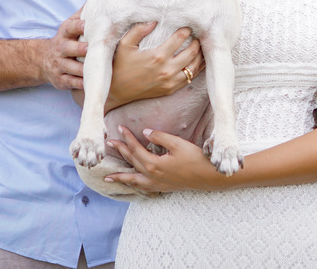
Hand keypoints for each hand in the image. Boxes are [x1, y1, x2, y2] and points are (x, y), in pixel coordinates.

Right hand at [39, 15, 88, 90]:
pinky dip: (79, 83)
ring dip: (81, 69)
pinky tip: (89, 83)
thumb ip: (83, 14)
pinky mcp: (60, 80)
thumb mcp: (70, 25)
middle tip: (91, 49)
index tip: (86, 24)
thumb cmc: (66, 40)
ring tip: (94, 70)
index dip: (78, 26)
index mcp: (64, 34)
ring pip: (70, 67)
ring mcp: (59, 65)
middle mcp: (59, 49)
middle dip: (79, 49)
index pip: (69, 28)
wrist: (43, 61)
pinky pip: (70, 82)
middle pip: (68, 48)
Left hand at [103, 126, 221, 193]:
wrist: (208, 177)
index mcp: (153, 164)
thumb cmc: (195, 159)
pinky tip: (132, 185)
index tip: (119, 128)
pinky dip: (134, 186)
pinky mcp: (163, 188)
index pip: (135, 149)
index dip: (127, 137)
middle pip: (132, 162)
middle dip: (120, 151)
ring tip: (108, 178)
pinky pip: (143, 188)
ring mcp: (157, 184)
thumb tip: (144, 133)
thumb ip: (159, 137)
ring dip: (121, 177)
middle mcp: (152, 176)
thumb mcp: (177, 144)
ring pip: (134, 180)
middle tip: (109, 143)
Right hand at [107, 25, 204, 108]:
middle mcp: (167, 70)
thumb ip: (138, 30)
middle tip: (197, 36)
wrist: (117, 91)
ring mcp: (170, 81)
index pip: (180, 39)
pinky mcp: (170, 89)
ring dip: (199, 55)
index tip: (187, 27)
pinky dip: (196, 69)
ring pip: (194, 66)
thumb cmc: (121, 66)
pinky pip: (189, 79)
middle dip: (196, 42)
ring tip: (199, 47)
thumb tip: (154, 21)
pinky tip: (197, 62)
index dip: (186, 31)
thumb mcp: (125, 45)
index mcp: (157, 56)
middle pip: (191, 52)